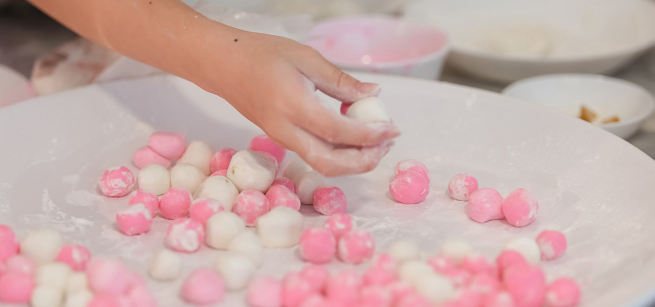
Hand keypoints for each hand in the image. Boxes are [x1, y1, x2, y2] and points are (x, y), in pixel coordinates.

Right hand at [198, 30, 399, 176]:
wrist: (222, 65)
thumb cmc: (261, 55)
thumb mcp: (306, 58)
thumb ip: (341, 81)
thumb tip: (373, 94)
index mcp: (293, 105)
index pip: (338, 132)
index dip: (369, 135)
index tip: (392, 129)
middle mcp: (286, 130)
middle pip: (330, 163)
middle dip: (364, 160)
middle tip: (387, 144)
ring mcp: (281, 139)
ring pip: (322, 164)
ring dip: (353, 162)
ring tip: (376, 144)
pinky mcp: (280, 140)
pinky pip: (313, 156)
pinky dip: (338, 155)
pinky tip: (352, 138)